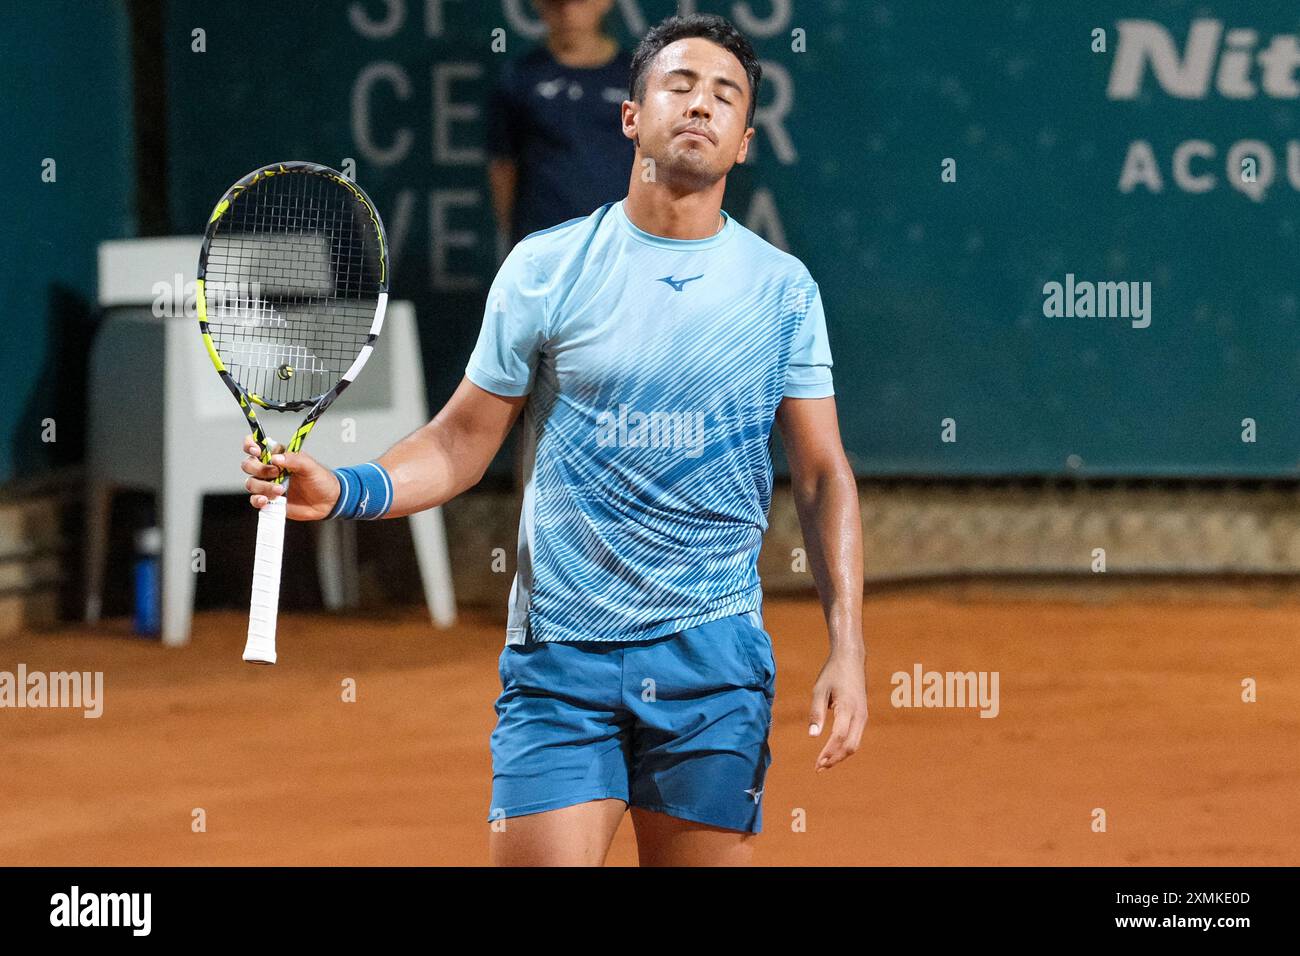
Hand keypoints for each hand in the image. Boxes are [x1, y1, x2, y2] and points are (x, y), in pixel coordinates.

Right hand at [240, 436, 339, 520]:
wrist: (327, 502)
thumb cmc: (320, 480)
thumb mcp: (310, 466)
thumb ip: (294, 459)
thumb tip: (275, 458)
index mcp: (278, 456)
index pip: (256, 445)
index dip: (250, 445)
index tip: (257, 451)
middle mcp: (269, 469)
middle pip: (248, 464)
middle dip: (259, 469)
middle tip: (276, 473)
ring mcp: (267, 485)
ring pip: (251, 483)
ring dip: (263, 487)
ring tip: (281, 491)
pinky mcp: (269, 500)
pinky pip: (255, 500)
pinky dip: (258, 500)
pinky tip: (267, 501)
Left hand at [808, 646, 867, 771]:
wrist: (851, 659)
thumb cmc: (832, 673)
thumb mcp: (819, 690)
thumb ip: (816, 712)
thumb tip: (812, 736)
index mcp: (848, 708)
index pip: (839, 736)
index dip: (828, 752)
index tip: (817, 763)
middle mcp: (859, 714)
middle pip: (851, 746)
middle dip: (835, 759)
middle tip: (818, 768)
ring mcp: (863, 716)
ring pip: (855, 744)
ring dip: (840, 755)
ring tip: (823, 763)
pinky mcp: (863, 715)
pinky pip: (856, 737)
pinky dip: (845, 747)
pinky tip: (833, 751)